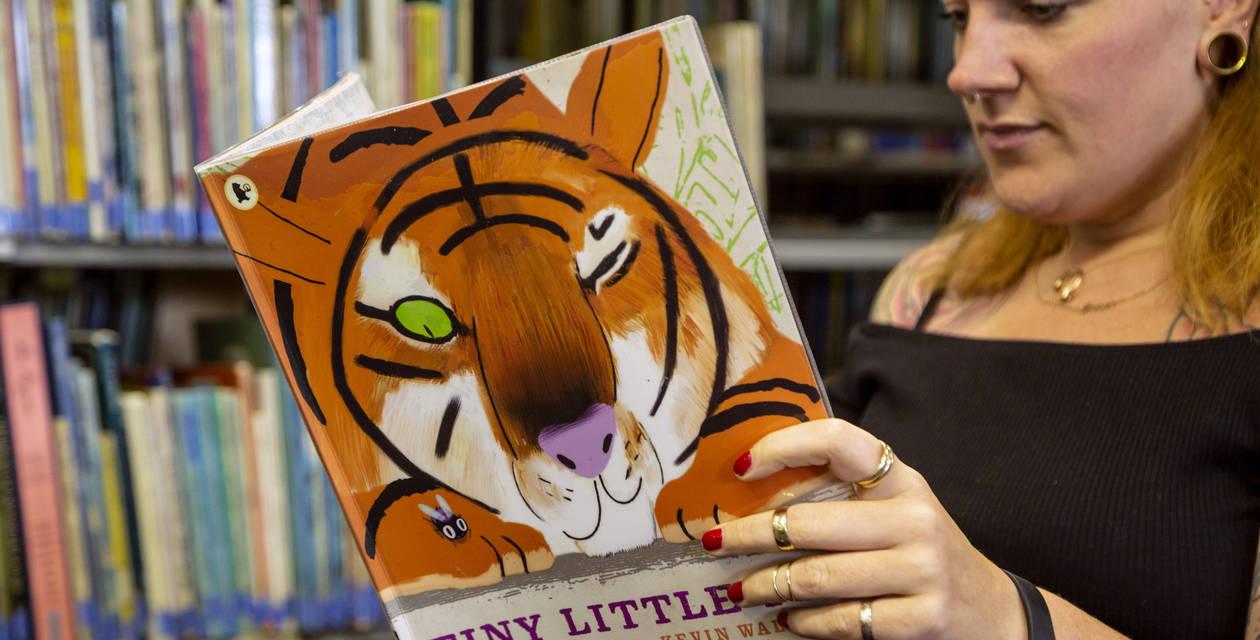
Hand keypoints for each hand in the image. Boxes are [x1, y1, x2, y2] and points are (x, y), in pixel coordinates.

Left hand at [701, 419, 1026, 639]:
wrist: (989, 610)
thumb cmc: (919, 551)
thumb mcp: (892, 509)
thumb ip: (840, 494)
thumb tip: (751, 490)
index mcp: (902, 479)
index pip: (838, 441)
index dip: (784, 446)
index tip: (740, 467)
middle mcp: (914, 519)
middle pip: (808, 523)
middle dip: (748, 535)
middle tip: (712, 541)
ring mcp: (921, 571)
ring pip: (816, 577)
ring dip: (765, 584)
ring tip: (739, 588)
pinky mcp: (921, 619)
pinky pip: (841, 620)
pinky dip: (804, 621)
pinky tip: (786, 617)